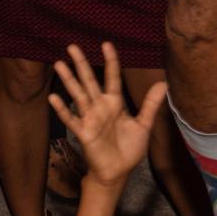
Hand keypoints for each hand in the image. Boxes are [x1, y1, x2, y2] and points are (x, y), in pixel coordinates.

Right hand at [48, 42, 163, 189]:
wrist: (118, 171)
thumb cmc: (129, 149)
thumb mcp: (144, 125)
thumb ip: (150, 104)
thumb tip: (163, 83)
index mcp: (115, 103)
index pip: (112, 78)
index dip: (110, 61)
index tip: (106, 44)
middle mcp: (100, 107)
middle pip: (89, 81)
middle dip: (81, 64)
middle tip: (72, 46)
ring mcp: (89, 118)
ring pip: (77, 94)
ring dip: (69, 80)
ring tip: (59, 63)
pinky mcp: (83, 132)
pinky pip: (71, 118)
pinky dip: (62, 109)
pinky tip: (54, 97)